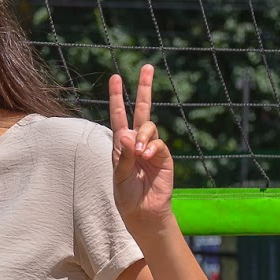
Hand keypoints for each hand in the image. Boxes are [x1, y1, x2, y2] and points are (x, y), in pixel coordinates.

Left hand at [108, 64, 173, 226]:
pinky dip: (151, 147)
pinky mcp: (164, 158)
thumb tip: (128, 133)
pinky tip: (146, 155)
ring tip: (138, 152)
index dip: (118, 97)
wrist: (142, 212)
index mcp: (121, 144)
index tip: (115, 78)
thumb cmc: (126, 195)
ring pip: (149, 127)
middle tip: (147, 67)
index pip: (119, 115)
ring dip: (143, 135)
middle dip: (144, 88)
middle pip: (142, 110)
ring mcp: (151, 148)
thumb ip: (123, 155)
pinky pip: (159, 144)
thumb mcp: (118, 175)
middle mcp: (137, 142)